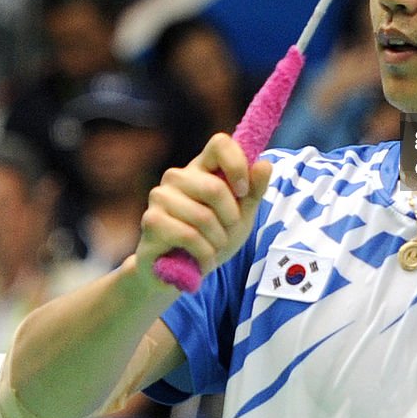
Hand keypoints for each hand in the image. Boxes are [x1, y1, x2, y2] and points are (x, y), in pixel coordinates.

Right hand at [135, 133, 271, 285]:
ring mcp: (160, 196)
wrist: (180, 274)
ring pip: (203, 217)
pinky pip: (189, 237)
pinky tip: (201, 260)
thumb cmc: (212, 238)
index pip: (220, 143)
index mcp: (201, 167)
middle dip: (230, 219)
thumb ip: (254, 190)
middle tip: (227, 233)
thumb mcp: (241, 215)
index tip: (244, 192)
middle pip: (214, 188)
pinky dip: (204, 254)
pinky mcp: (151, 220)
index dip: (237, 165)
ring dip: (217, 241)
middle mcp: (177, 176)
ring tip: (213, 249)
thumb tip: (264, 165)